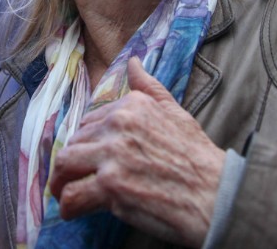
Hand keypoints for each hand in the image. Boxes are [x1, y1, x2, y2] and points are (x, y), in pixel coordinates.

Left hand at [49, 57, 225, 247]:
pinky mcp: (110, 185)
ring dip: (61, 182)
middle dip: (72, 163)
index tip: (90, 158)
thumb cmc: (198, 157)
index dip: (88, 143)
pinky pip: (74, 194)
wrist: (215, 193)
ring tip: (66, 194)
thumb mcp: (175, 112)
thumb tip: (133, 62)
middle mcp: (118, 125)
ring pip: (66, 164)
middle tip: (74, 179)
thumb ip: (149, 88)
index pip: (91, 121)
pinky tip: (74, 212)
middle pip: (75, 142)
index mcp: (131, 106)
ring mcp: (112, 155)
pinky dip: (69, 205)